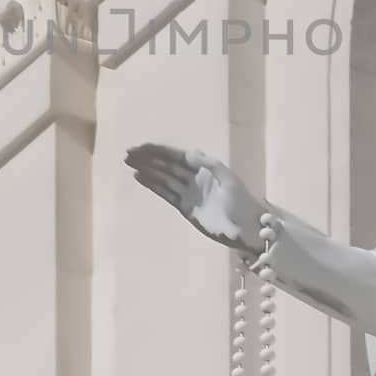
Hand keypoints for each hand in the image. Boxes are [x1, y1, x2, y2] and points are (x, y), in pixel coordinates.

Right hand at [126, 143, 265, 253]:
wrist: (247, 228)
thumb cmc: (242, 201)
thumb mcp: (227, 179)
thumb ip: (209, 165)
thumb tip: (189, 153)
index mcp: (205, 167)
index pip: (178, 156)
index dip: (160, 151)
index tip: (142, 147)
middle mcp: (194, 177)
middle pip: (167, 165)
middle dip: (149, 158)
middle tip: (128, 154)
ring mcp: (189, 192)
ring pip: (164, 178)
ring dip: (147, 170)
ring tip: (130, 164)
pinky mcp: (185, 207)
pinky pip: (166, 193)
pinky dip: (153, 185)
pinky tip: (140, 178)